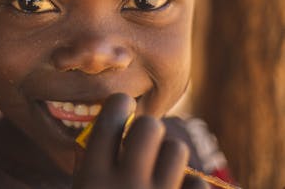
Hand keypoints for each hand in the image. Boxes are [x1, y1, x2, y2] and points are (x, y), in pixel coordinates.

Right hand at [73, 94, 208, 188]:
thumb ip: (87, 162)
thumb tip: (95, 122)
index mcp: (95, 177)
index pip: (111, 118)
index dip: (119, 104)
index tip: (124, 105)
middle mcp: (126, 186)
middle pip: (149, 126)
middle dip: (147, 129)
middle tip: (144, 140)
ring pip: (176, 148)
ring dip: (168, 157)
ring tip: (159, 171)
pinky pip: (197, 183)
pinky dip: (186, 187)